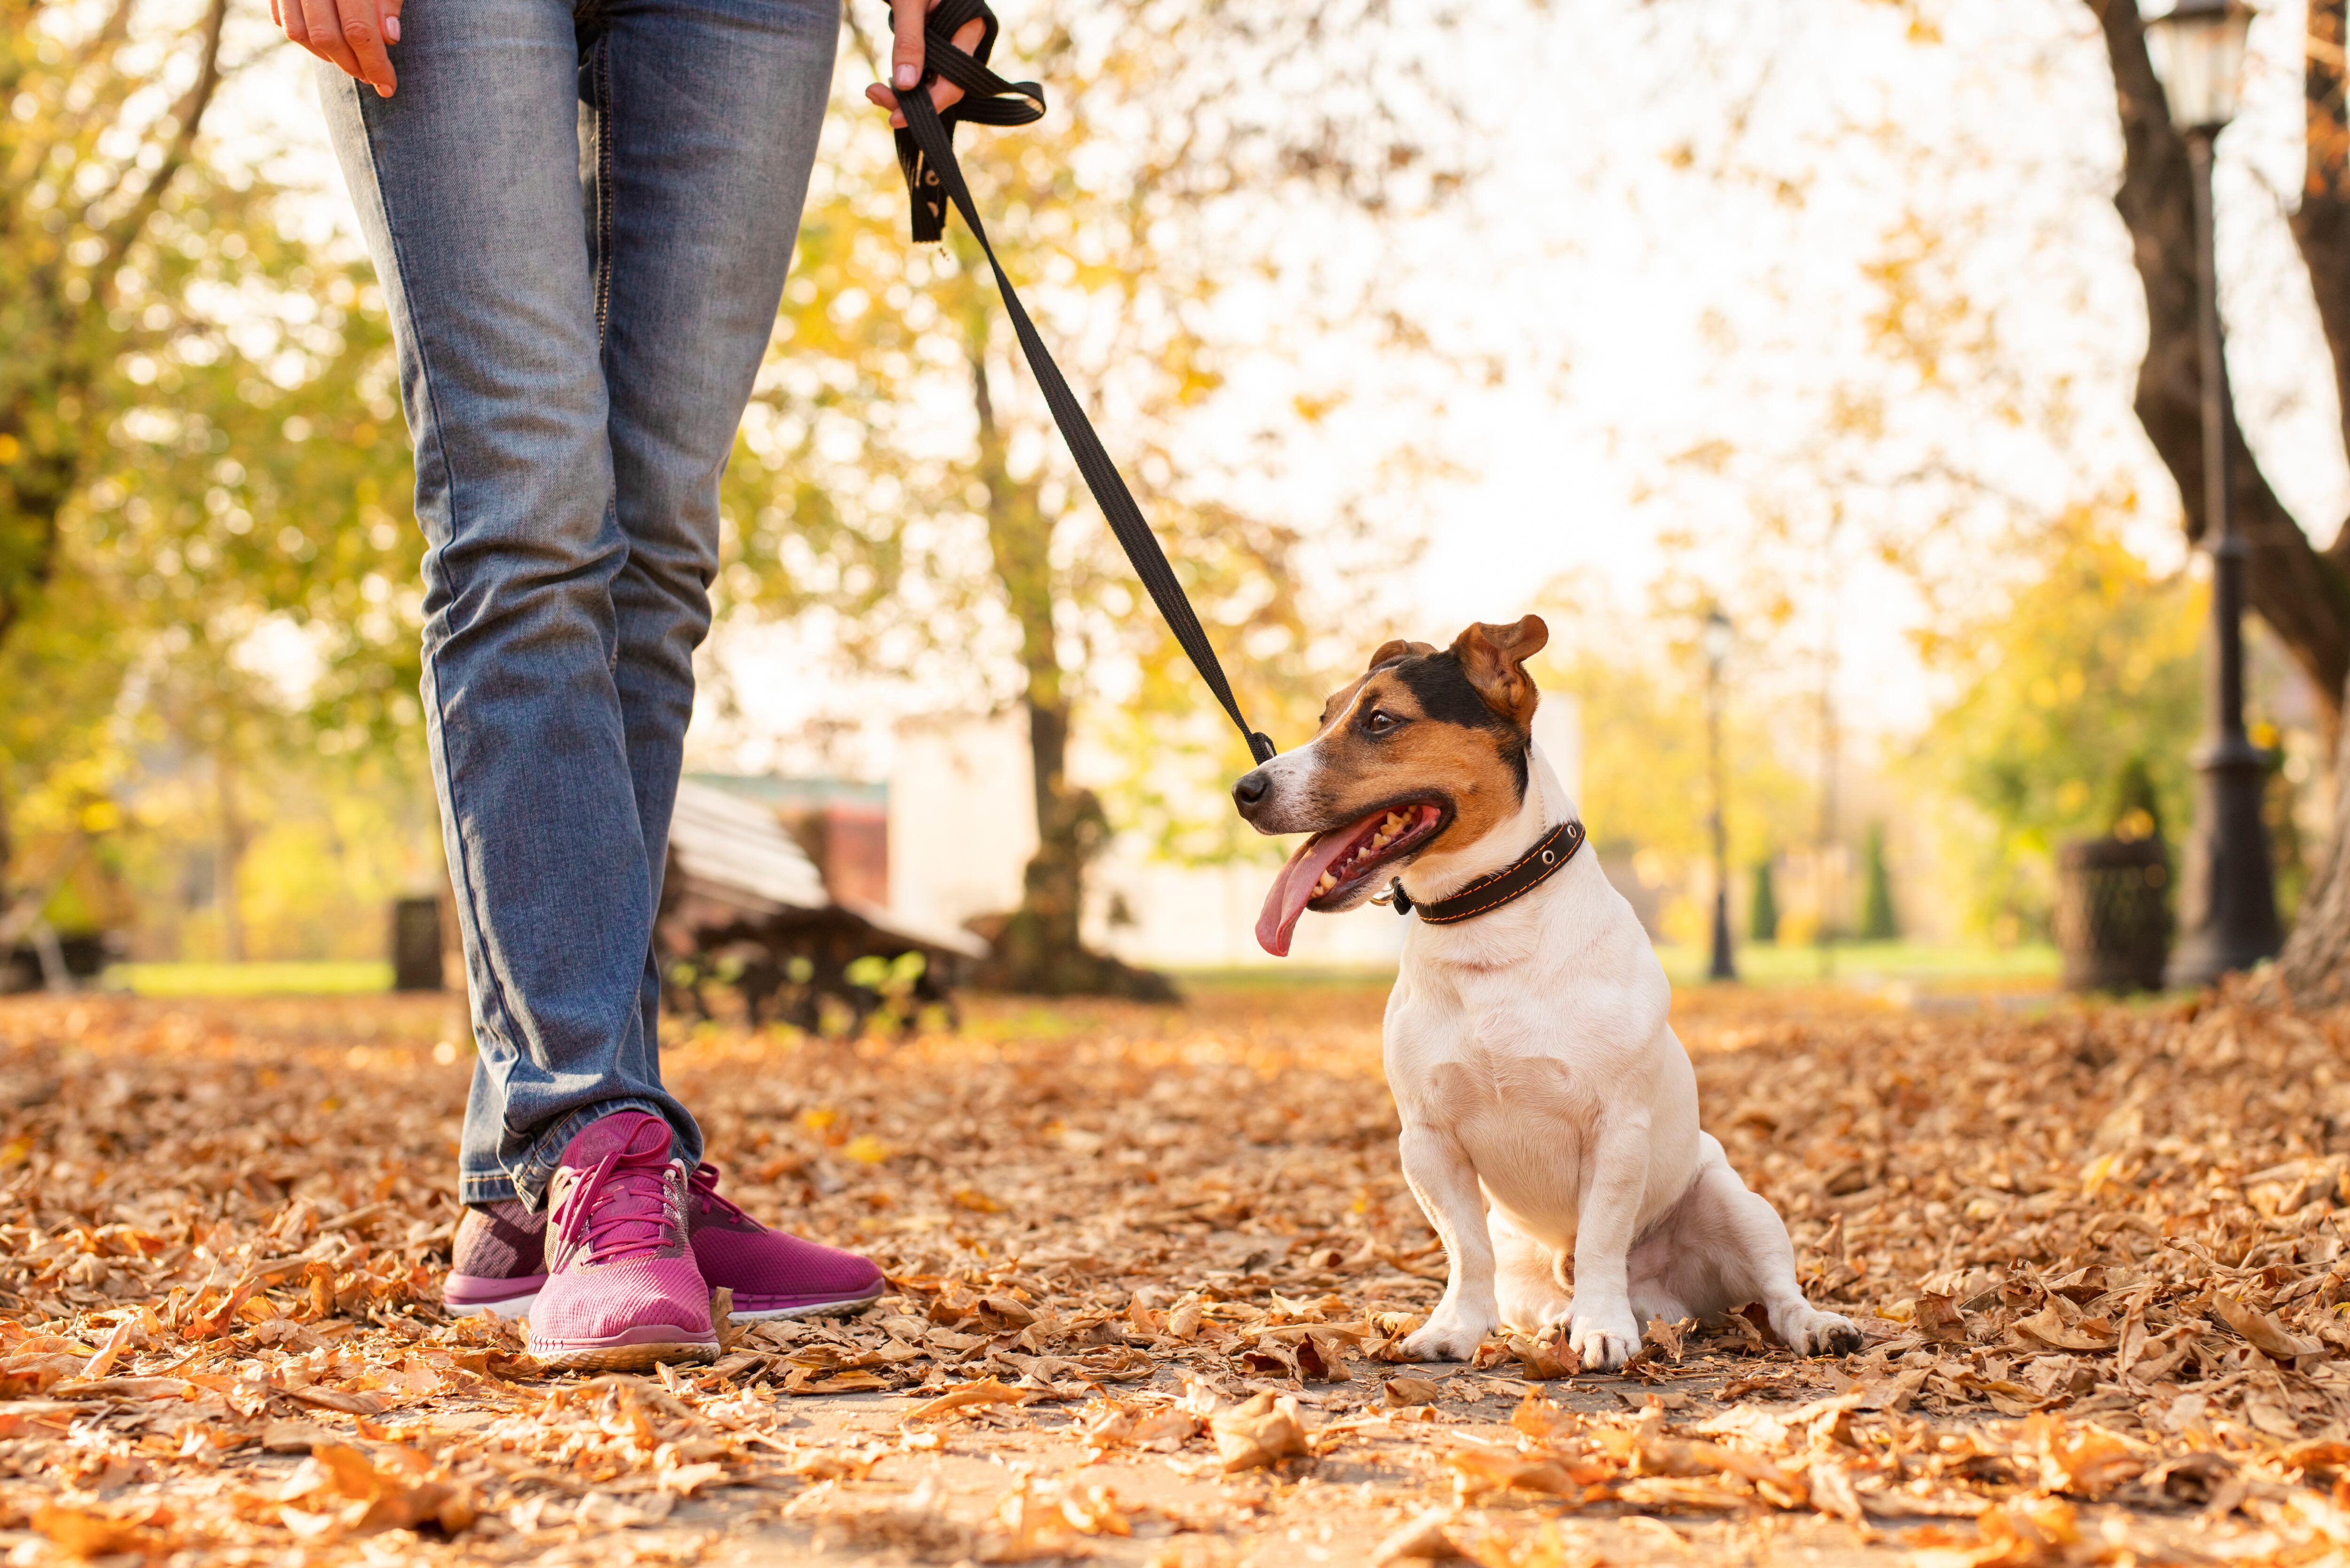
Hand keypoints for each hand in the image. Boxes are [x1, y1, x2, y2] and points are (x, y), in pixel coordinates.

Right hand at [274, 0, 401, 97]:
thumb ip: (388, 1)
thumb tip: (389, 37)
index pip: (358, 31)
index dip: (375, 64)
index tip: (388, 86)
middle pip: (325, 37)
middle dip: (352, 65)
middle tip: (371, 77)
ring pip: (299, 33)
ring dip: (327, 56)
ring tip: (352, 61)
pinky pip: (282, 20)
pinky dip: (305, 39)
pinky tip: (328, 43)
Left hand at [864, 0, 984, 127]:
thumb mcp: (908, 1)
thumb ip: (909, 40)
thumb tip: (906, 85)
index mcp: (969, 28)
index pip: (955, 81)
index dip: (929, 103)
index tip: (895, 116)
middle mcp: (963, 41)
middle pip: (943, 87)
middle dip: (910, 100)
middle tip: (874, 96)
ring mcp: (950, 44)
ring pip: (932, 82)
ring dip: (903, 93)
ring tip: (874, 92)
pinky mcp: (935, 44)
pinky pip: (924, 71)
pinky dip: (905, 79)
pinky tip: (886, 83)